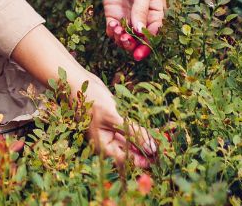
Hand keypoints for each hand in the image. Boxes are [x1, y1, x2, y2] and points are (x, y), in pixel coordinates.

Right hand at [9, 26, 157, 167]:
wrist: (79, 81)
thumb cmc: (90, 99)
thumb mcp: (113, 116)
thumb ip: (132, 132)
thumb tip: (150, 147)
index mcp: (103, 146)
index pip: (125, 160)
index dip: (141, 161)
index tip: (157, 159)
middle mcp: (107, 142)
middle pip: (129, 152)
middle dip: (144, 152)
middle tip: (162, 152)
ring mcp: (111, 132)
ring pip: (131, 141)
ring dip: (144, 142)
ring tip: (159, 143)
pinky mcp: (115, 121)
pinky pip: (129, 130)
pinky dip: (139, 131)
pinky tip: (151, 132)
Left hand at [78, 0, 164, 56]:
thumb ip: (141, 10)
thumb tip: (140, 32)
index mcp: (156, 11)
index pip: (153, 33)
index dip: (147, 45)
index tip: (140, 52)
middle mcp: (141, 16)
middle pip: (138, 38)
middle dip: (133, 44)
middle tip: (127, 42)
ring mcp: (126, 15)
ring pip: (125, 36)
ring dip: (121, 39)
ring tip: (119, 32)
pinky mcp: (113, 11)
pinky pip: (112, 28)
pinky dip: (112, 31)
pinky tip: (112, 26)